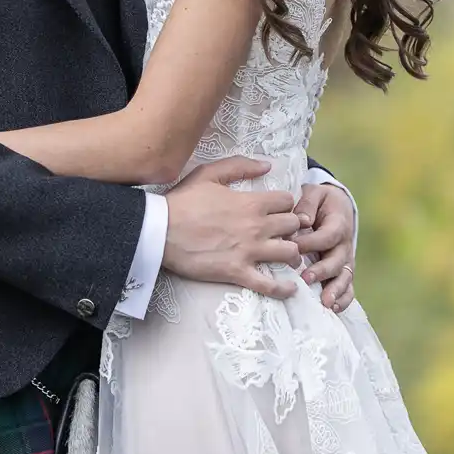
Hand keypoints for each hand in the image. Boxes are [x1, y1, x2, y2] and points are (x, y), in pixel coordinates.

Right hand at [161, 156, 302, 298]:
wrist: (159, 230)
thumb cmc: (182, 201)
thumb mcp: (208, 173)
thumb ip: (240, 166)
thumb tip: (267, 166)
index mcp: (252, 202)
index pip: (287, 201)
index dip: (286, 204)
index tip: (279, 209)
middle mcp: (257, 226)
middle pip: (294, 226)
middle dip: (293, 227)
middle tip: (283, 232)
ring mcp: (250, 251)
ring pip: (290, 253)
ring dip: (292, 254)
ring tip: (285, 255)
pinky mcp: (239, 273)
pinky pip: (270, 284)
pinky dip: (283, 288)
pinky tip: (290, 287)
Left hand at [293, 182, 356, 311]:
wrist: (336, 206)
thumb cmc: (320, 201)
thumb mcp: (314, 194)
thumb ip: (307, 205)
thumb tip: (301, 221)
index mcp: (338, 224)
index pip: (327, 236)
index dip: (312, 242)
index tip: (294, 246)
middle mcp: (344, 245)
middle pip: (337, 261)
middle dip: (322, 271)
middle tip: (306, 278)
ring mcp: (344, 261)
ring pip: (344, 277)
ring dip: (335, 290)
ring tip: (325, 302)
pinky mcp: (342, 271)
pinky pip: (347, 287)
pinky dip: (343, 299)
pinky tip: (332, 308)